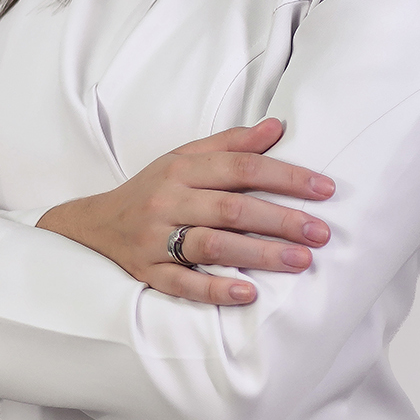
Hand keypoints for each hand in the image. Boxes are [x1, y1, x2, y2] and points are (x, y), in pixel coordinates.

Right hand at [36, 117, 332, 306]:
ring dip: (259, 253)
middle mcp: (169, 201)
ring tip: (300, 261)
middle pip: (232, 208)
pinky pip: (183, 284)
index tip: (325, 189)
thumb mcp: (184, 158)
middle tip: (322, 232)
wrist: (94, 225)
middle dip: (282, 220)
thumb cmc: (152, 189)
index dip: (285, 177)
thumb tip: (278, 127)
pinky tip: (249, 293)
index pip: (241, 167)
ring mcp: (156, 239)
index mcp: (182, 169)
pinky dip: (216, 289)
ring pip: (212, 245)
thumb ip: (231, 144)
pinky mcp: (148, 273)